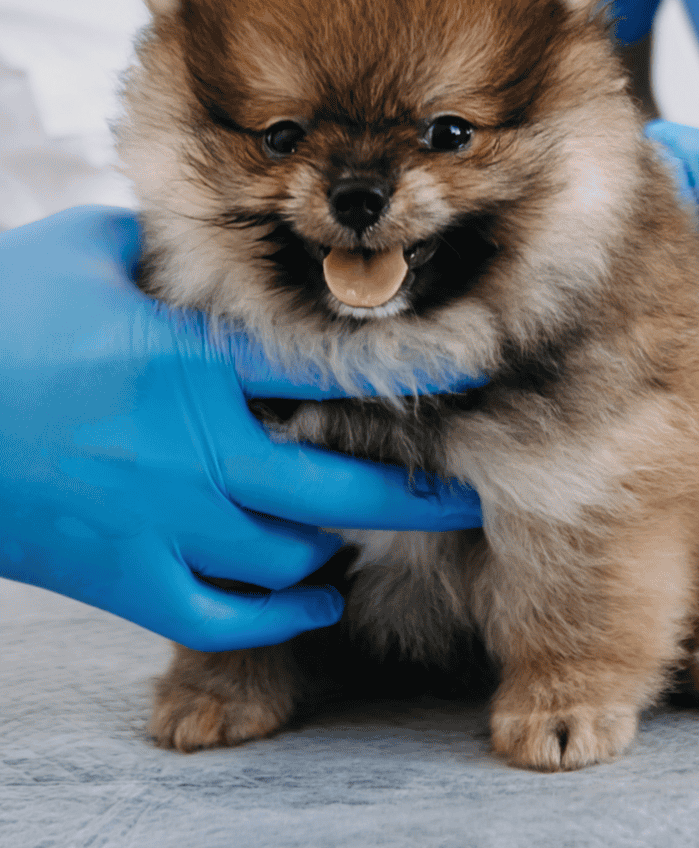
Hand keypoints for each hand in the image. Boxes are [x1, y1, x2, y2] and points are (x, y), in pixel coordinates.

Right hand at [0, 208, 483, 648]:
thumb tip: (198, 230)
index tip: (471, 373)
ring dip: (336, 546)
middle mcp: (193, 450)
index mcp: (189, 365)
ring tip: (368, 530)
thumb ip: (155, 244)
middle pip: (334, 491)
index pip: (326, 370)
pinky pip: (221, 617)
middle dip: (410, 498)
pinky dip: (278, 613)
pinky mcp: (121, 580)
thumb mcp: (78, 255)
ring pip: (285, 556)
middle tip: (460, 494)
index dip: (408, 373)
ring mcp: (159, 524)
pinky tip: (316, 596)